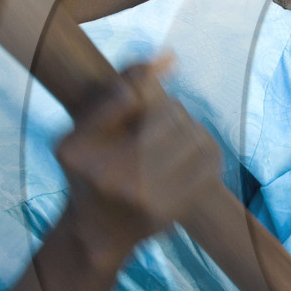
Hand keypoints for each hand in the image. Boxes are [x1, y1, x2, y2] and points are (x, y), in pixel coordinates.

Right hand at [55, 56, 222, 260]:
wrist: (97, 234)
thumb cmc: (86, 173)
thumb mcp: (81, 132)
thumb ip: (117, 90)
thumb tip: (168, 56)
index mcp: (94, 156)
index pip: (136, 99)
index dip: (148, 82)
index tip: (157, 76)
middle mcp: (124, 180)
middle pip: (171, 117)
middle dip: (169, 110)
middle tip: (160, 118)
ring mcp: (153, 199)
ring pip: (195, 137)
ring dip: (188, 128)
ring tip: (172, 134)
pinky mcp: (176, 211)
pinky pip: (209, 163)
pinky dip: (203, 149)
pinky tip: (187, 152)